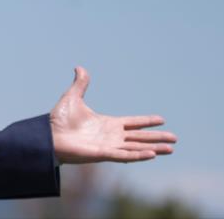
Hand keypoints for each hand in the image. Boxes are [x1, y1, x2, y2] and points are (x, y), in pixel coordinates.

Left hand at [50, 67, 176, 163]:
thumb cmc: (59, 120)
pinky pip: (124, 156)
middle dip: (157, 138)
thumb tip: (79, 67)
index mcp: (107, 124)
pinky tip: (152, 154)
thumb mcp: (73, 98)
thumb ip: (80, 84)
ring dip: (154, 148)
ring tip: (171, 149)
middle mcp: (111, 136)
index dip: (146, 122)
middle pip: (139, 137)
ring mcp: (108, 146)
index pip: (132, 123)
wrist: (48, 136)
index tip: (162, 120)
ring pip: (136, 148)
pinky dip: (138, 155)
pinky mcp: (102, 154)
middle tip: (175, 140)